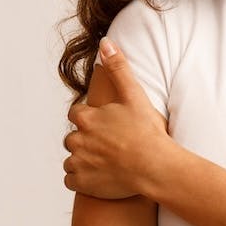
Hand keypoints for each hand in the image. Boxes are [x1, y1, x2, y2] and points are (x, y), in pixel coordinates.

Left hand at [62, 38, 173, 199]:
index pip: (76, 114)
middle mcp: (77, 139)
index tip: (104, 125)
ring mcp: (79, 162)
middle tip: (107, 145)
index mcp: (86, 118)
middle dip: (85, 140)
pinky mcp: (82, 183)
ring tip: (104, 162)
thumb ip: (118, 68)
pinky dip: (80, 179)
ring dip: (81, 160)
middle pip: (72, 138)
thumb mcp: (134, 95)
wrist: (155, 167)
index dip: (89, 119)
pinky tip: (97, 177)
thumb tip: (105, 42)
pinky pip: (70, 180)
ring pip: (71, 159)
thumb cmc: (147, 131)